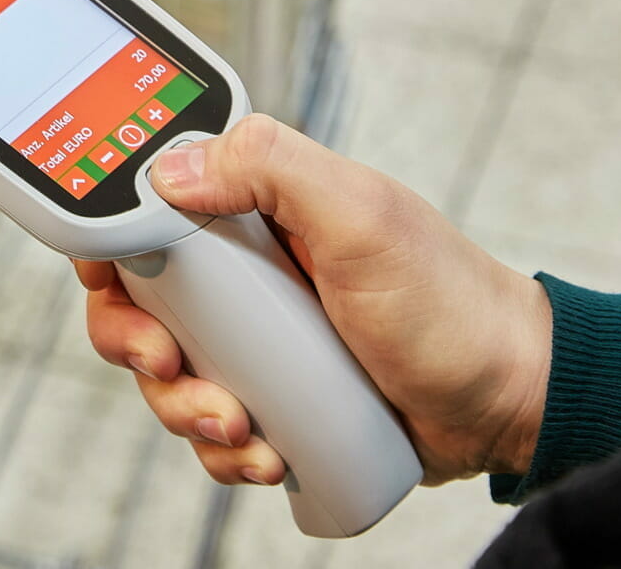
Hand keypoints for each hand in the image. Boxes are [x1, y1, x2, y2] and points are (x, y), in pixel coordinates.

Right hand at [77, 114, 550, 488]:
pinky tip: (265, 454)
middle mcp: (244, 272)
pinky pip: (209, 429)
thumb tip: (167, 172)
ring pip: (165, 375)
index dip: (112, 251)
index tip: (120, 287)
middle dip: (136, 345)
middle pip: (134, 303)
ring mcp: (255, 340)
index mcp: (253, 208)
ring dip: (183, 409)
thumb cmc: (447, 299)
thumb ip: (267, 166)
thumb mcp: (359, 213)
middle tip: (169, 365)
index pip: (145, 211)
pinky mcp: (271, 400)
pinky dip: (223, 452)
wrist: (508, 400)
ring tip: (240, 426)